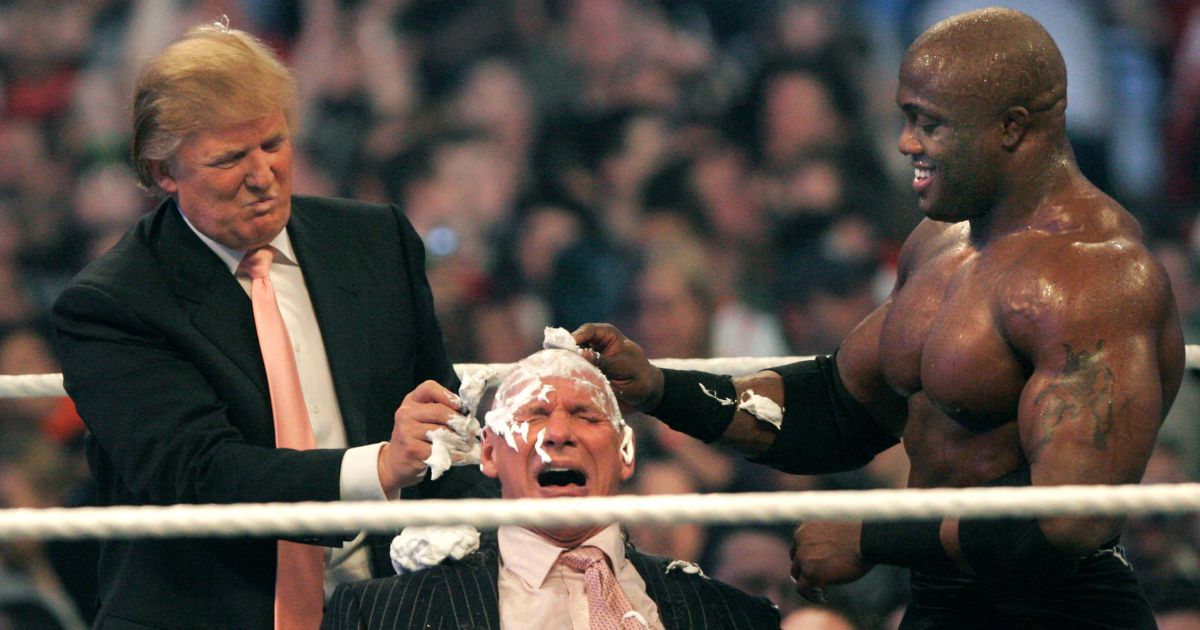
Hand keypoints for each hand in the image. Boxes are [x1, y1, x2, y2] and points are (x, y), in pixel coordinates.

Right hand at [378, 380, 461, 496]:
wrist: (396, 462)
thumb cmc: (416, 437)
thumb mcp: (423, 418)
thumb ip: (440, 409)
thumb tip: (468, 413)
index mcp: (411, 401)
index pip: (429, 388)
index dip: (448, 395)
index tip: (462, 407)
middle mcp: (406, 413)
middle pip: (440, 411)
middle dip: (460, 422)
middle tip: (472, 430)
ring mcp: (406, 432)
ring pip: (441, 432)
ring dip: (460, 440)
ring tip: (468, 444)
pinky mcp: (411, 450)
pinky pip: (439, 450)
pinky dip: (454, 455)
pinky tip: (461, 456)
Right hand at [571, 323, 663, 411]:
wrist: (644, 394)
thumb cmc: (638, 374)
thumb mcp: (623, 366)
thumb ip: (603, 361)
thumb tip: (581, 354)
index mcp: (606, 334)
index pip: (587, 331)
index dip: (575, 337)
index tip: (566, 348)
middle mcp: (593, 344)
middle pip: (574, 344)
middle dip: (566, 352)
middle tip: (559, 362)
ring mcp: (587, 360)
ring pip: (571, 359)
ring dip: (566, 366)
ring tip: (562, 374)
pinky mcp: (584, 374)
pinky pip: (573, 373)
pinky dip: (569, 377)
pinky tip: (566, 383)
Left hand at [790, 520, 872, 602]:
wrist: (866, 539)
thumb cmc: (858, 534)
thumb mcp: (833, 531)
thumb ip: (822, 541)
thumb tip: (822, 557)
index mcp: (805, 528)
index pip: (798, 547)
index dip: (806, 559)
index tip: (815, 567)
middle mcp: (800, 540)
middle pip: (797, 562)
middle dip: (806, 572)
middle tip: (817, 581)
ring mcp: (804, 556)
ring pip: (798, 576)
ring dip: (809, 584)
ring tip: (821, 592)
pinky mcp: (811, 572)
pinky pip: (803, 588)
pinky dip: (811, 595)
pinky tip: (823, 597)